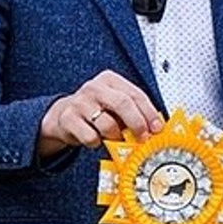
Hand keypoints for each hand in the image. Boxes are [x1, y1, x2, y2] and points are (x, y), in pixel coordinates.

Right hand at [39, 70, 164, 155]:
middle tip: (143, 137)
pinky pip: (91, 137)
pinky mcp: (68, 119)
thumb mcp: (115, 105)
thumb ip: (134, 111)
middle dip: (137, 124)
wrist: (65, 116)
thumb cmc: (96, 110)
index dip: (149, 113)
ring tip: (116, 138)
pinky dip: (97, 143)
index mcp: (110, 80)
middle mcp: (94, 88)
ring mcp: (80, 103)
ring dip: (116, 137)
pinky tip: (96, 138)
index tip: (157, 127)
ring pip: (107, 124)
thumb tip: (155, 128)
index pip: (135, 94)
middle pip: (123, 104)